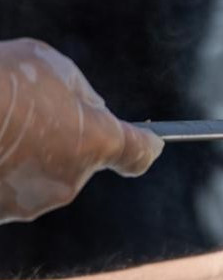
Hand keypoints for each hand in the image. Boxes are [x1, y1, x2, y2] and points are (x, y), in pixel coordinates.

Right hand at [0, 38, 162, 223]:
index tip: (150, 141)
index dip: (146, 145)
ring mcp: (34, 202)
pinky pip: (8, 187)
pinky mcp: (2, 213)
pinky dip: (0, 168)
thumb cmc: (0, 81)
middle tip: (28, 111)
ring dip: (26, 154)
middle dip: (63, 138)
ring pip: (41, 174)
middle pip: (81, 159)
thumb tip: (88, 108)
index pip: (139, 153)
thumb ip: (79, 91)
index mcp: (98, 142)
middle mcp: (72, 181)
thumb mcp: (49, 65)